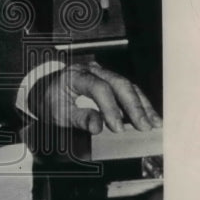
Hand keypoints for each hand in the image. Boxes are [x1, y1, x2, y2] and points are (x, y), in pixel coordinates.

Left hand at [30, 60, 161, 133]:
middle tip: (144, 126)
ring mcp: (103, 74)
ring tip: (154, 123)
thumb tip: (98, 127)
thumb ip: (78, 118)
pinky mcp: (111, 81)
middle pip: (119, 83)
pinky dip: (140, 104)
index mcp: (77, 75)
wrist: (44, 90)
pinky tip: (150, 117)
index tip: (118, 129)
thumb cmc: (50, 102)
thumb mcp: (58, 113)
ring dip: (143, 105)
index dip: (111, 108)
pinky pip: (128, 90)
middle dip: (134, 106)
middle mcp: (93, 70)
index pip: (99, 88)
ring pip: (128, 86)